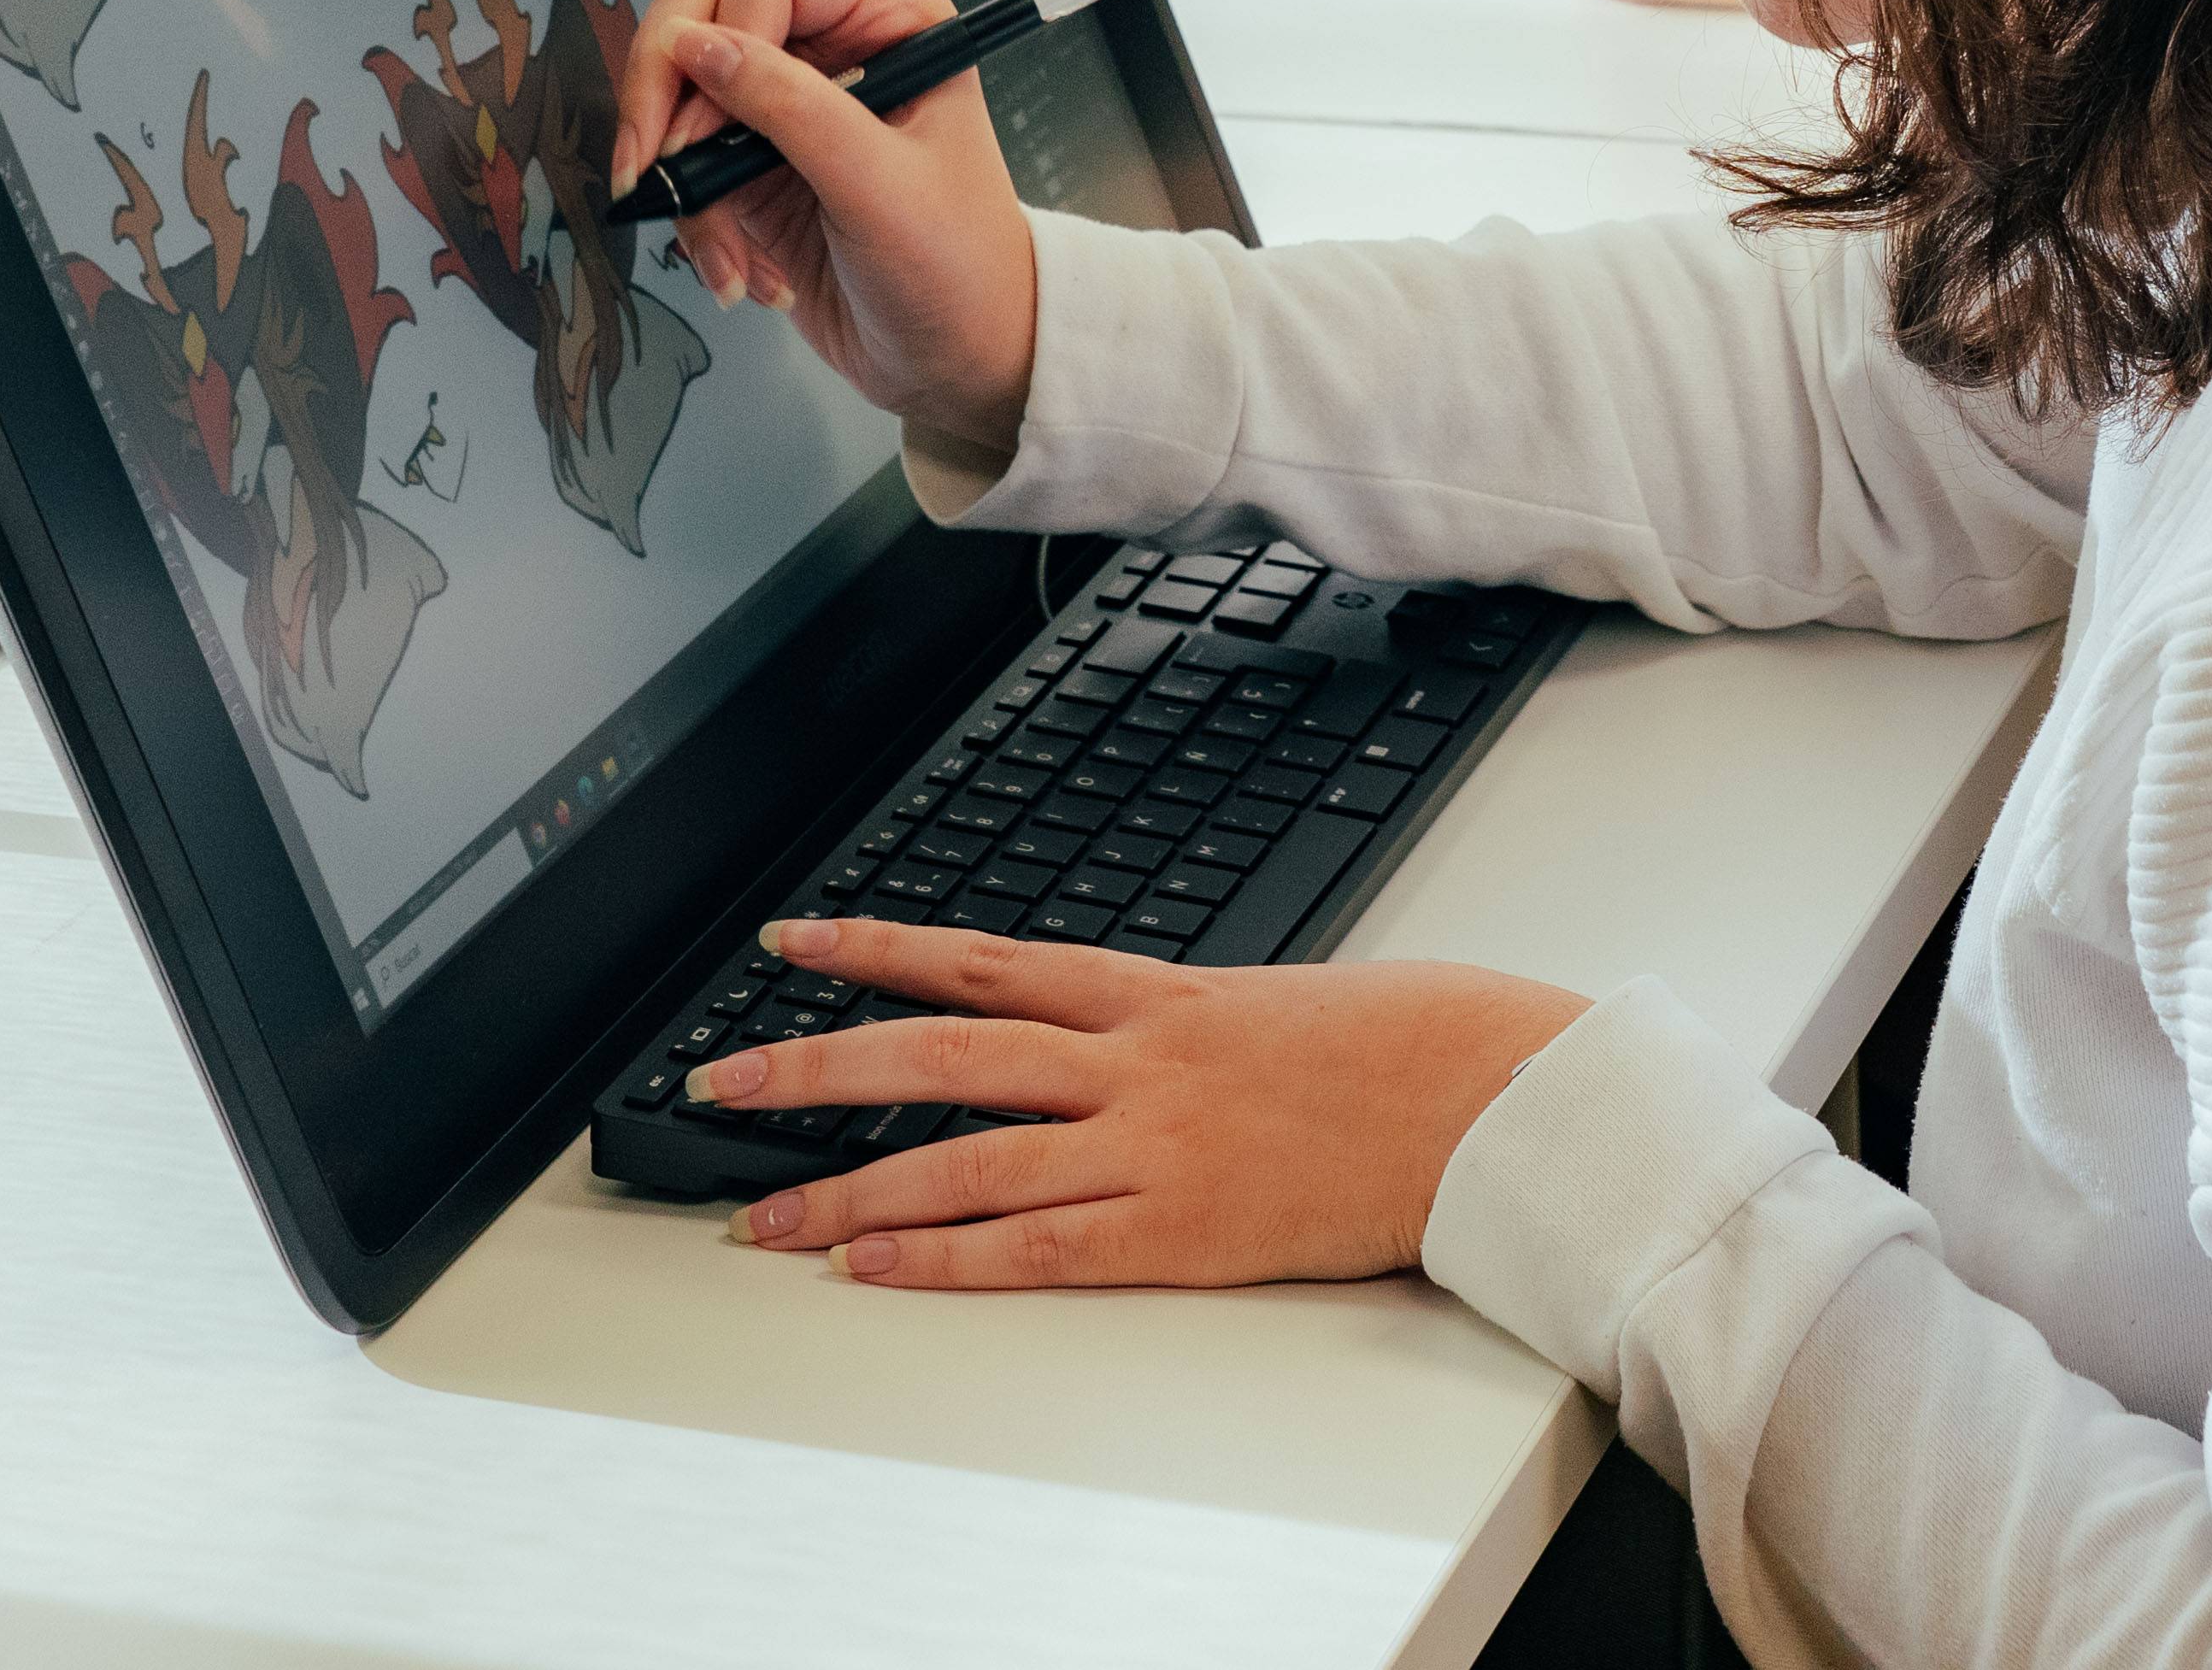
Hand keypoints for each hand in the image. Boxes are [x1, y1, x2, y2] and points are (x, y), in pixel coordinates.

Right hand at [605, 0, 1038, 458]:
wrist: (959, 358)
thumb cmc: (958, 267)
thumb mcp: (879, 184)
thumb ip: (788, 107)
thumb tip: (694, 45)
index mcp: (889, 13)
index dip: (723, 39)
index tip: (703, 125)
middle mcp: (833, 36)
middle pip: (700, 4)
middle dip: (667, 91)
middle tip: (658, 169)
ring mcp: (787, 96)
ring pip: (677, 84)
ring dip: (682, 176)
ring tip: (726, 259)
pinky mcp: (753, 156)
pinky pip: (682, 160)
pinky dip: (695, 220)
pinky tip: (741, 274)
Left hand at [683, 916, 1588, 1288]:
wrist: (1489, 1094)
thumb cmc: (1399, 1048)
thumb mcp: (1271, 1003)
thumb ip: (1176, 1024)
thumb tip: (1108, 1038)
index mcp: (1155, 996)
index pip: (981, 964)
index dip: (876, 949)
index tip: (789, 941)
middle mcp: (1136, 1061)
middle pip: (941, 1058)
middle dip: (818, 1067)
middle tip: (722, 1077)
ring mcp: (1155, 1145)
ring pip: (967, 1161)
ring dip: (852, 1192)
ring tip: (765, 1218)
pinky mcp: (1184, 1230)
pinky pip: (1038, 1248)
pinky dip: (947, 1260)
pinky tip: (877, 1270)